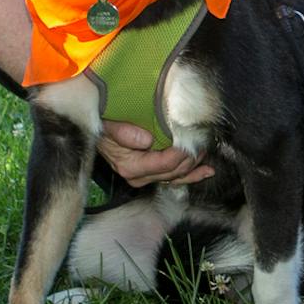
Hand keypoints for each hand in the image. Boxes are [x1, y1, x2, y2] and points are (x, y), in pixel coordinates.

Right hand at [96, 120, 214, 186]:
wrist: (97, 132)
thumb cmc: (104, 126)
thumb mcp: (109, 125)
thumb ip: (124, 133)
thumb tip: (146, 140)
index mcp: (131, 166)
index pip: (164, 164)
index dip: (181, 154)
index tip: (192, 140)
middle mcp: (139, 177)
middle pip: (174, 172)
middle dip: (190, 158)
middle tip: (201, 141)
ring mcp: (146, 178)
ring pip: (177, 176)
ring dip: (193, 165)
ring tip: (204, 151)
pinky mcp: (151, 175)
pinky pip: (175, 179)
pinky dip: (192, 175)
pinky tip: (206, 171)